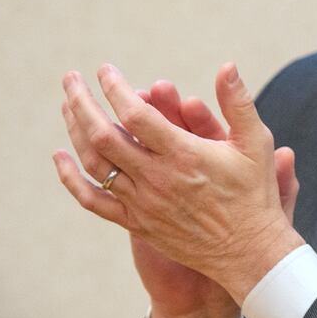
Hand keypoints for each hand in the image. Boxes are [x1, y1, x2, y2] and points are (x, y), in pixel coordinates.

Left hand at [53, 63, 303, 303]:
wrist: (249, 252)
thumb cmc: (255, 194)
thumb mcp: (256, 143)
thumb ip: (238, 103)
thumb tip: (227, 65)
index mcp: (184, 154)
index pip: (135, 114)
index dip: (115, 88)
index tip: (105, 70)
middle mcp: (158, 178)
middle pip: (103, 135)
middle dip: (82, 102)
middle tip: (71, 79)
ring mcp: (143, 203)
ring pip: (94, 163)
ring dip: (74, 130)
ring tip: (68, 106)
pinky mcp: (137, 223)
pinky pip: (93, 200)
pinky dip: (70, 178)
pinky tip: (60, 157)